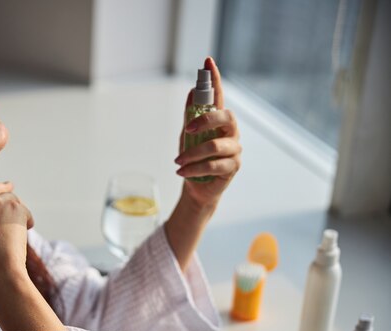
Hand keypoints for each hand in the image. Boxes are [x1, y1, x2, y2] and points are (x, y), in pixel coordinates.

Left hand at [175, 57, 240, 210]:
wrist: (196, 187)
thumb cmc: (193, 159)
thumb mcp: (188, 136)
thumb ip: (190, 115)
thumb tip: (191, 90)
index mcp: (219, 121)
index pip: (219, 96)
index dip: (215, 78)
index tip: (207, 61)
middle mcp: (231, 132)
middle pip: (226, 116)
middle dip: (205, 121)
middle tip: (187, 130)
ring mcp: (234, 149)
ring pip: (215, 145)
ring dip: (192, 154)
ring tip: (178, 162)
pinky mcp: (233, 167)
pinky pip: (213, 165)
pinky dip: (194, 168)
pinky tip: (182, 172)